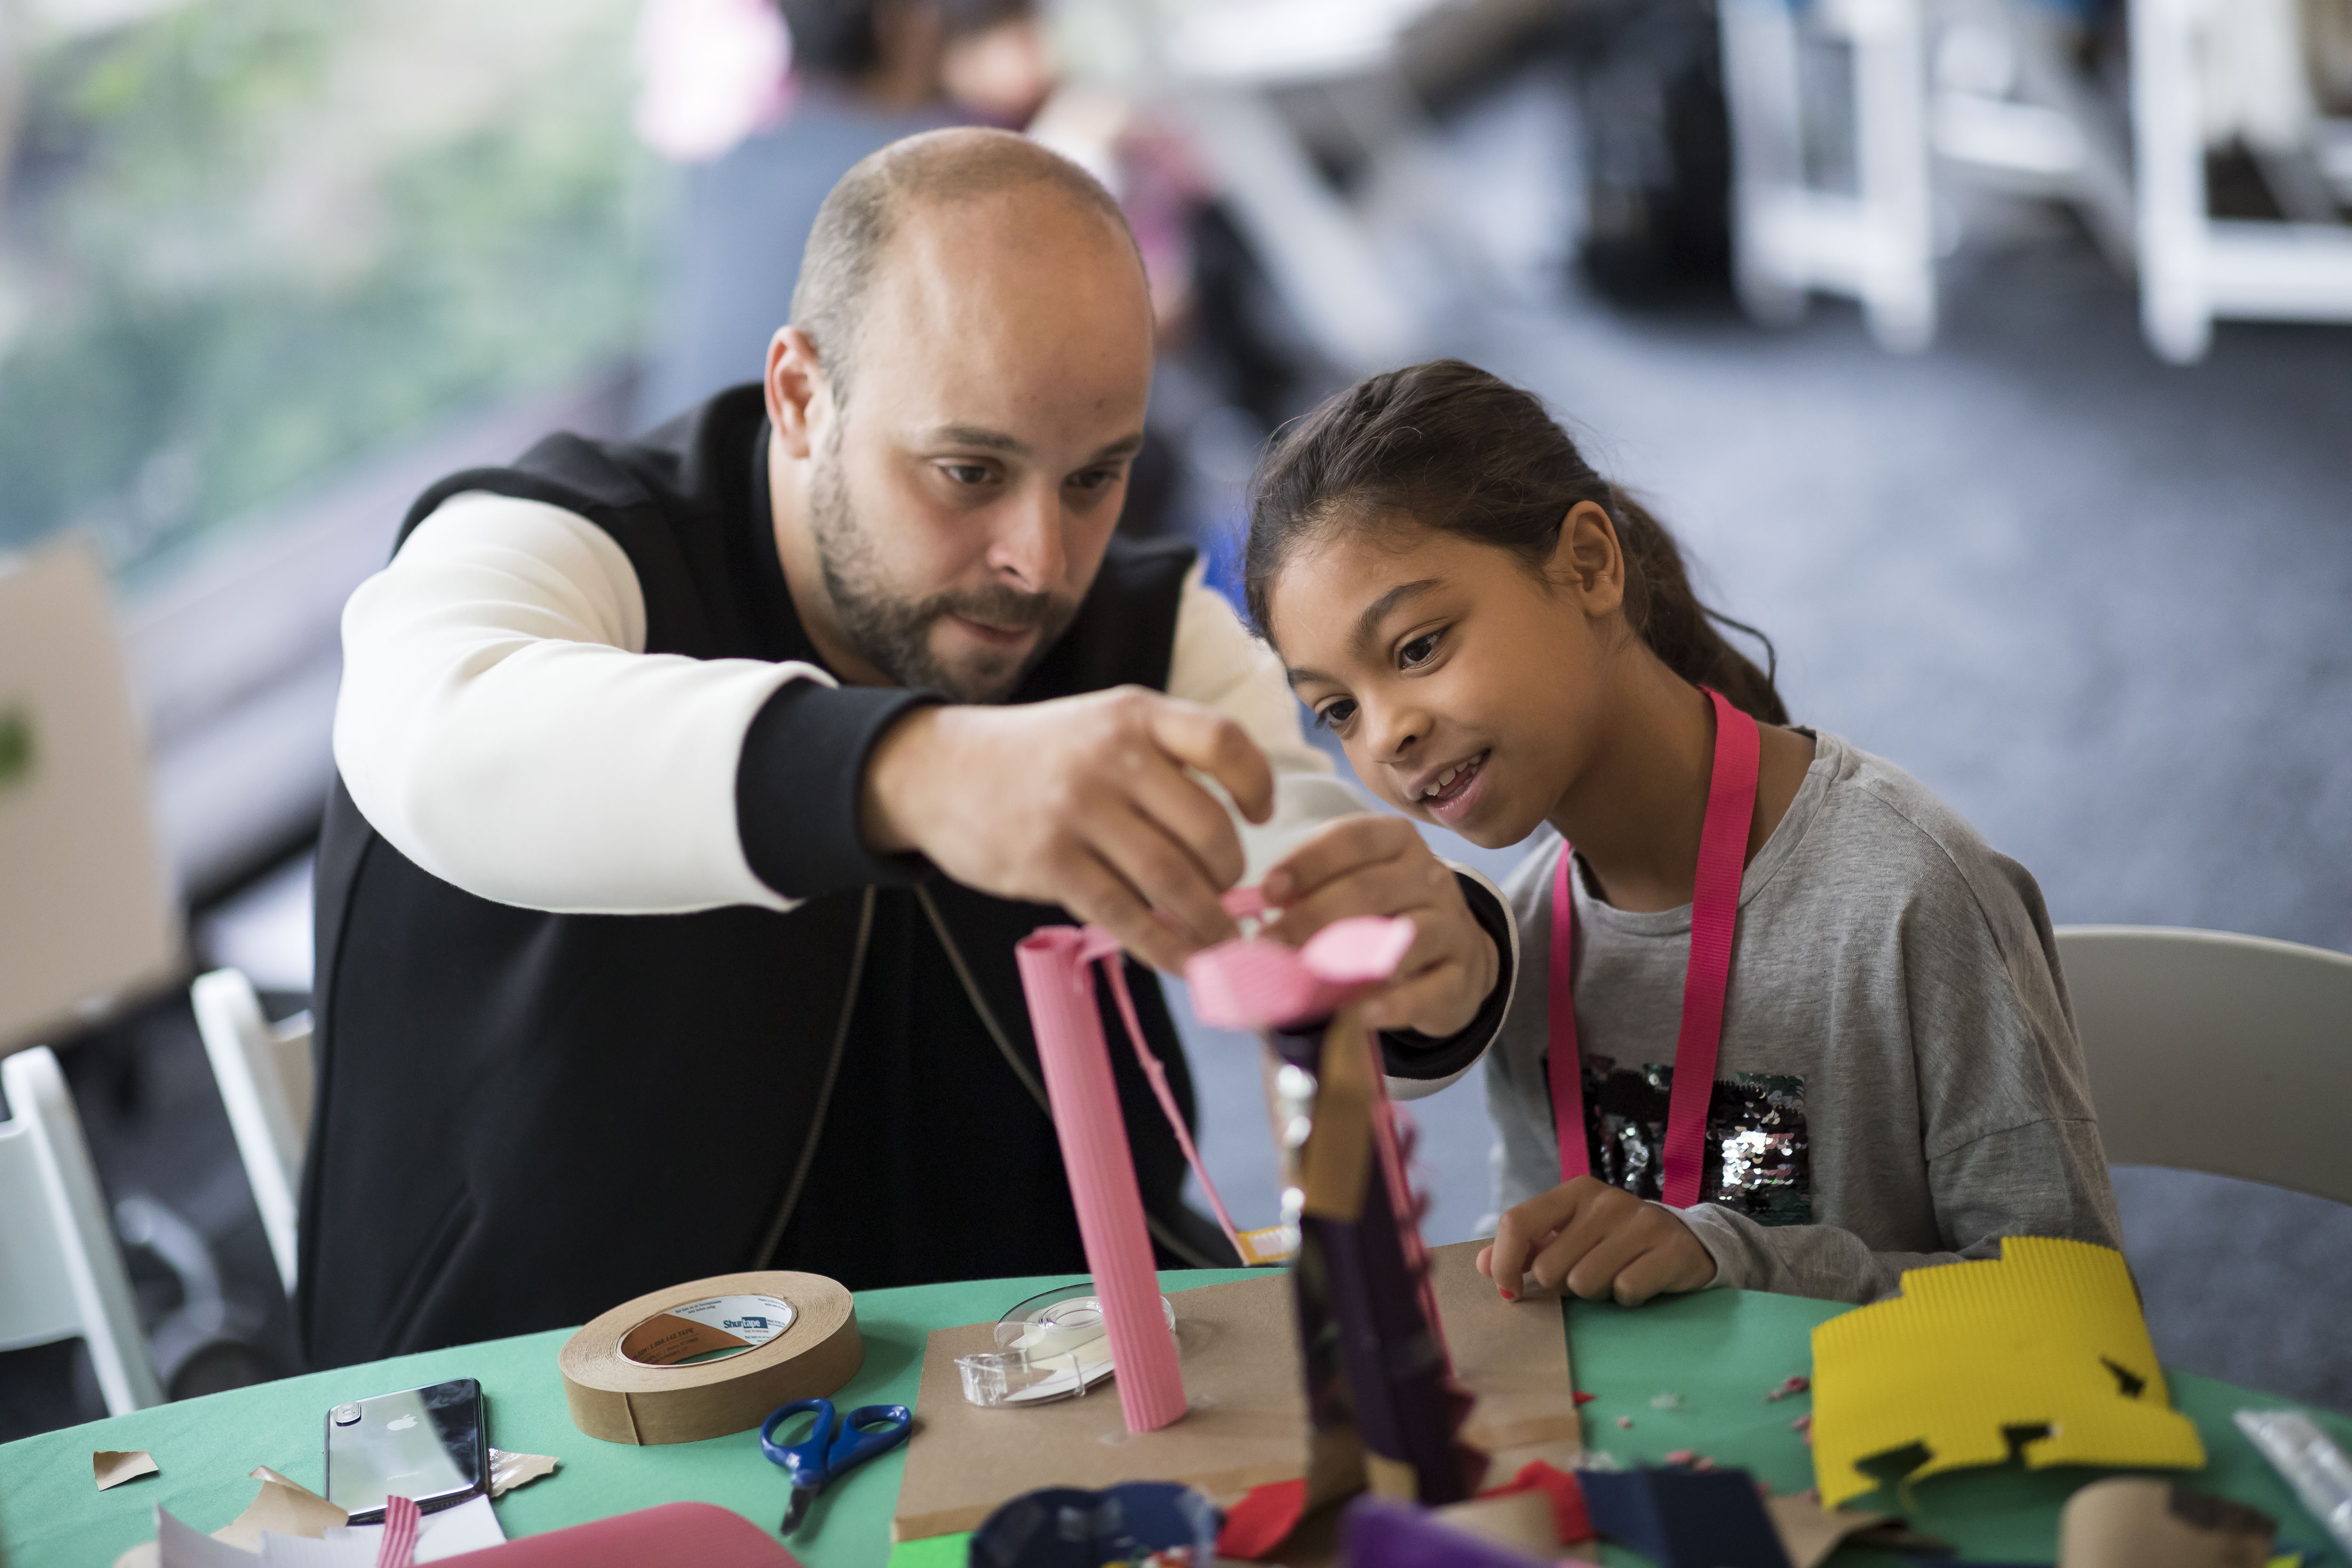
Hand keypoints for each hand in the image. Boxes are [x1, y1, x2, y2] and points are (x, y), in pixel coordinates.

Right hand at [859, 687, 1274, 972]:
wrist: (938, 772)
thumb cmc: (1038, 757)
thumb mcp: (1100, 724)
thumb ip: (1162, 759)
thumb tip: (1233, 830)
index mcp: (1133, 714)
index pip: (1223, 740)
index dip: (1256, 782)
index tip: (1261, 814)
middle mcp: (1110, 756)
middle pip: (1208, 827)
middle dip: (1231, 873)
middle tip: (1230, 892)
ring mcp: (1078, 810)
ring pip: (1172, 879)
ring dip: (1210, 922)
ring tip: (1224, 943)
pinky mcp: (1049, 862)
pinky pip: (1126, 916)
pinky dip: (1165, 948)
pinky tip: (1185, 963)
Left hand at [1260, 816, 1496, 1036]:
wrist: (1456, 958)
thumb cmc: (1384, 916)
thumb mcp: (1351, 890)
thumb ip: (1308, 893)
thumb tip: (1242, 913)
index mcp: (1396, 842)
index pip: (1353, 839)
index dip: (1309, 863)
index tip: (1268, 890)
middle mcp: (1430, 876)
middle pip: (1370, 890)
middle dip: (1312, 918)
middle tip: (1269, 946)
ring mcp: (1452, 926)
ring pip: (1405, 936)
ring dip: (1350, 960)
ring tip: (1306, 980)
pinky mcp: (1462, 976)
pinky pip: (1429, 989)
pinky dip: (1395, 1003)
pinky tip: (1362, 1013)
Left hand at [1475, 1177, 1716, 1305]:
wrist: (1687, 1242)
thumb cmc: (1615, 1242)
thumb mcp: (1569, 1235)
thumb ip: (1525, 1247)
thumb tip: (1482, 1264)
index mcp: (1574, 1192)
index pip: (1518, 1222)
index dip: (1505, 1263)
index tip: (1511, 1291)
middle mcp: (1606, 1200)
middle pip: (1551, 1267)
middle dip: (1564, 1286)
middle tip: (1588, 1275)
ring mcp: (1641, 1222)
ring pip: (1585, 1284)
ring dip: (1597, 1293)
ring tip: (1615, 1277)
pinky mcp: (1670, 1249)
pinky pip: (1625, 1291)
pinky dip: (1627, 1298)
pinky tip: (1640, 1281)